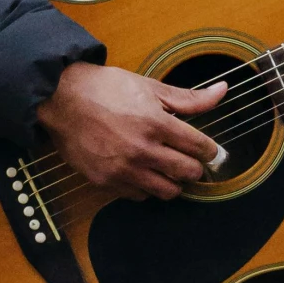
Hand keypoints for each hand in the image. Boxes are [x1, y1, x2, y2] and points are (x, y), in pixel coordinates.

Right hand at [37, 61, 227, 201]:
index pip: (199, 148)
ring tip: (167, 169)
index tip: (208, 150)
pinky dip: (146, 187)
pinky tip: (143, 172)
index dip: (209, 150)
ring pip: (167, 191)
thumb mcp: (149, 87)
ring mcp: (123, 169)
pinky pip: (139, 195)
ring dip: (173, 182)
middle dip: (194, 167)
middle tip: (189, 160)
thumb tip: (223, 91)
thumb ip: (189, 97)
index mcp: (156, 124)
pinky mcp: (106, 181)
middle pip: (187, 173)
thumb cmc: (104, 88)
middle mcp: (142, 150)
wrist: (60, 99)